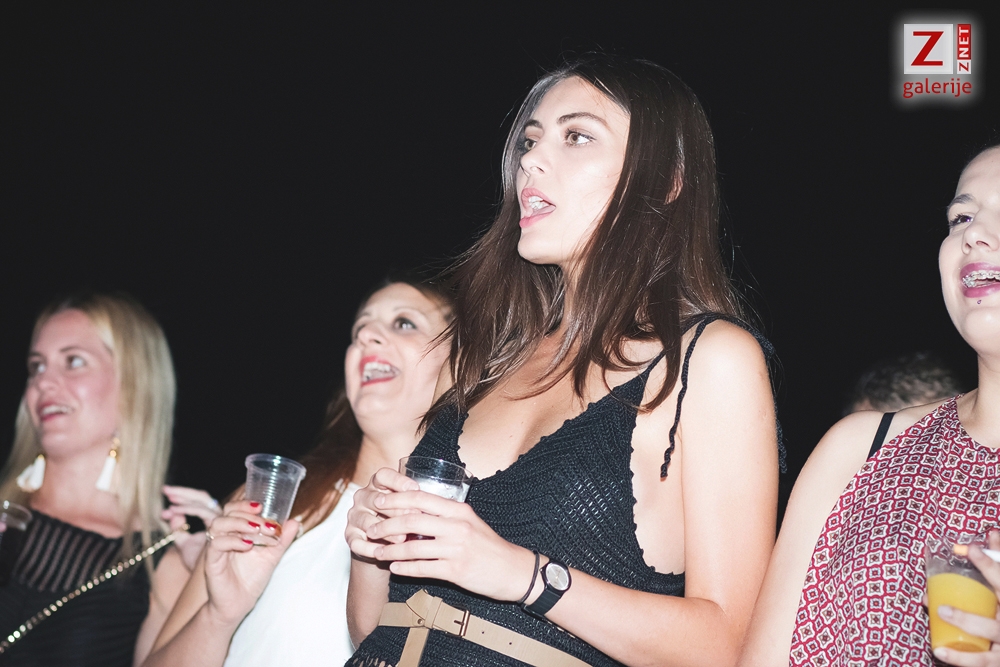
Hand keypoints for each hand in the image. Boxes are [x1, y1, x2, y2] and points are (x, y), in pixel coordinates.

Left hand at [162, 485, 223, 570]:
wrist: (217, 582)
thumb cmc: (204, 565)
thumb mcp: (185, 547)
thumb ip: (178, 532)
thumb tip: (172, 515)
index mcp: (213, 520)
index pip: (200, 502)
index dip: (183, 497)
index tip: (166, 497)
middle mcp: (220, 518)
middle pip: (203, 498)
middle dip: (183, 492)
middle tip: (166, 490)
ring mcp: (223, 522)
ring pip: (205, 502)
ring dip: (185, 498)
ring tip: (168, 499)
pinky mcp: (224, 528)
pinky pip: (206, 513)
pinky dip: (190, 509)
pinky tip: (174, 511)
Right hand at [202, 500, 297, 628]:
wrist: (239, 604)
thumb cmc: (252, 578)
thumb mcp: (272, 556)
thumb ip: (282, 539)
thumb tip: (295, 521)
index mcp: (236, 531)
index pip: (234, 508)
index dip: (245, 504)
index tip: (262, 506)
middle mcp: (224, 537)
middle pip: (227, 513)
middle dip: (248, 514)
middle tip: (266, 525)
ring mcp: (216, 549)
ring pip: (218, 525)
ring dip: (240, 524)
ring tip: (257, 531)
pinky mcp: (211, 562)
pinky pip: (216, 544)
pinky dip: (233, 540)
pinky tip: (248, 545)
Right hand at [345, 467, 420, 560]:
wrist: (381, 546)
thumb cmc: (399, 521)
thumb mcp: (407, 509)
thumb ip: (414, 504)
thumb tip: (433, 507)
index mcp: (377, 485)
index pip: (383, 475)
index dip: (398, 480)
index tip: (415, 488)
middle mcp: (363, 497)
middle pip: (377, 499)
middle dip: (397, 509)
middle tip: (414, 517)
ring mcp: (354, 516)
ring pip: (368, 521)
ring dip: (386, 531)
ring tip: (402, 539)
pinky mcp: (350, 536)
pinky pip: (358, 542)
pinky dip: (372, 548)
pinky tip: (385, 553)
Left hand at [364, 488, 535, 602]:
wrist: (513, 570)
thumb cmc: (489, 546)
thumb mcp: (470, 522)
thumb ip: (446, 516)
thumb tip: (416, 510)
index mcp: (459, 510)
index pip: (421, 498)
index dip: (396, 498)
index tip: (379, 500)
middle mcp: (457, 526)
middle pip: (412, 521)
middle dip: (387, 525)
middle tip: (371, 528)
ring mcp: (456, 549)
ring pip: (413, 548)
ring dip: (391, 551)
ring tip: (377, 552)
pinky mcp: (456, 571)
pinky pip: (423, 569)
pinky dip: (405, 568)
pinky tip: (394, 569)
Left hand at [933, 531, 999, 665]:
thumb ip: (999, 560)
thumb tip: (991, 532)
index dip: (990, 565)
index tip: (971, 548)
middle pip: (994, 620)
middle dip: (970, 614)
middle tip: (943, 606)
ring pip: (988, 644)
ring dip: (964, 629)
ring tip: (940, 614)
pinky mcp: (999, 661)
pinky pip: (981, 662)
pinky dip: (959, 659)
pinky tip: (939, 651)